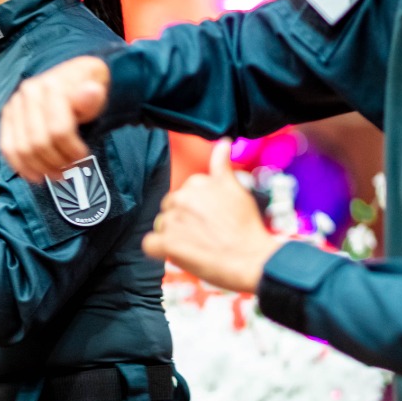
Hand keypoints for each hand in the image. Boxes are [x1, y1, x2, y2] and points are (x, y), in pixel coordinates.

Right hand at [0, 55, 111, 181]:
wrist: (73, 77)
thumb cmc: (87, 89)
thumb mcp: (97, 92)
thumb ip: (93, 97)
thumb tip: (92, 92)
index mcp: (51, 86)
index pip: (58, 131)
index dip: (71, 150)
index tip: (83, 156)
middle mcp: (28, 93)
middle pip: (38, 143)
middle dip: (56, 162)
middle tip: (70, 169)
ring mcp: (14, 104)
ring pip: (22, 149)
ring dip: (40, 168)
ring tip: (56, 174)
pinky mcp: (7, 116)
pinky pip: (7, 147)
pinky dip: (20, 166)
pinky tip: (35, 176)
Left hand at [142, 140, 285, 292]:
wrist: (252, 258)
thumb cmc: (246, 227)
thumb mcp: (237, 190)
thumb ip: (222, 166)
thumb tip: (223, 143)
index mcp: (197, 183)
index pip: (183, 194)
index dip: (195, 209)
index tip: (210, 219)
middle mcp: (182, 198)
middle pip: (169, 209)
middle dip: (182, 221)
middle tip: (204, 234)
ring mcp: (174, 220)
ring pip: (161, 226)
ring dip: (173, 236)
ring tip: (197, 246)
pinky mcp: (168, 244)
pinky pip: (149, 244)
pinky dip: (160, 250)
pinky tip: (177, 254)